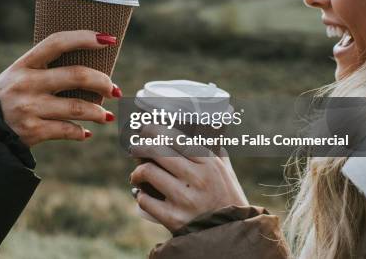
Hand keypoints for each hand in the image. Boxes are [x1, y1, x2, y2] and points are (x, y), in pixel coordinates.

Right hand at [0, 30, 121, 146]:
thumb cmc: (7, 98)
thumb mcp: (17, 75)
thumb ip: (45, 69)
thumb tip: (89, 72)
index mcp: (24, 64)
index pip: (58, 42)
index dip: (85, 38)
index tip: (108, 39)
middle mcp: (27, 83)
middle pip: (77, 75)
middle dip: (103, 82)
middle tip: (114, 89)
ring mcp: (30, 108)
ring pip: (78, 107)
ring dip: (98, 112)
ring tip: (107, 116)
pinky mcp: (33, 131)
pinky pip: (68, 130)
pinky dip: (80, 132)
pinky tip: (85, 132)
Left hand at [129, 127, 247, 230]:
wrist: (231, 235)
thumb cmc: (227, 200)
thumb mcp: (226, 172)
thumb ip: (213, 153)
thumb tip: (198, 134)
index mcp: (209, 163)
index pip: (175, 137)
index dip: (154, 130)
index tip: (145, 129)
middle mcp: (197, 178)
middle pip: (156, 150)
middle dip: (139, 146)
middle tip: (134, 149)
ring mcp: (185, 198)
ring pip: (148, 172)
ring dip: (137, 172)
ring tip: (137, 175)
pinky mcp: (174, 218)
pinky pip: (145, 200)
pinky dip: (140, 196)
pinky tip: (142, 195)